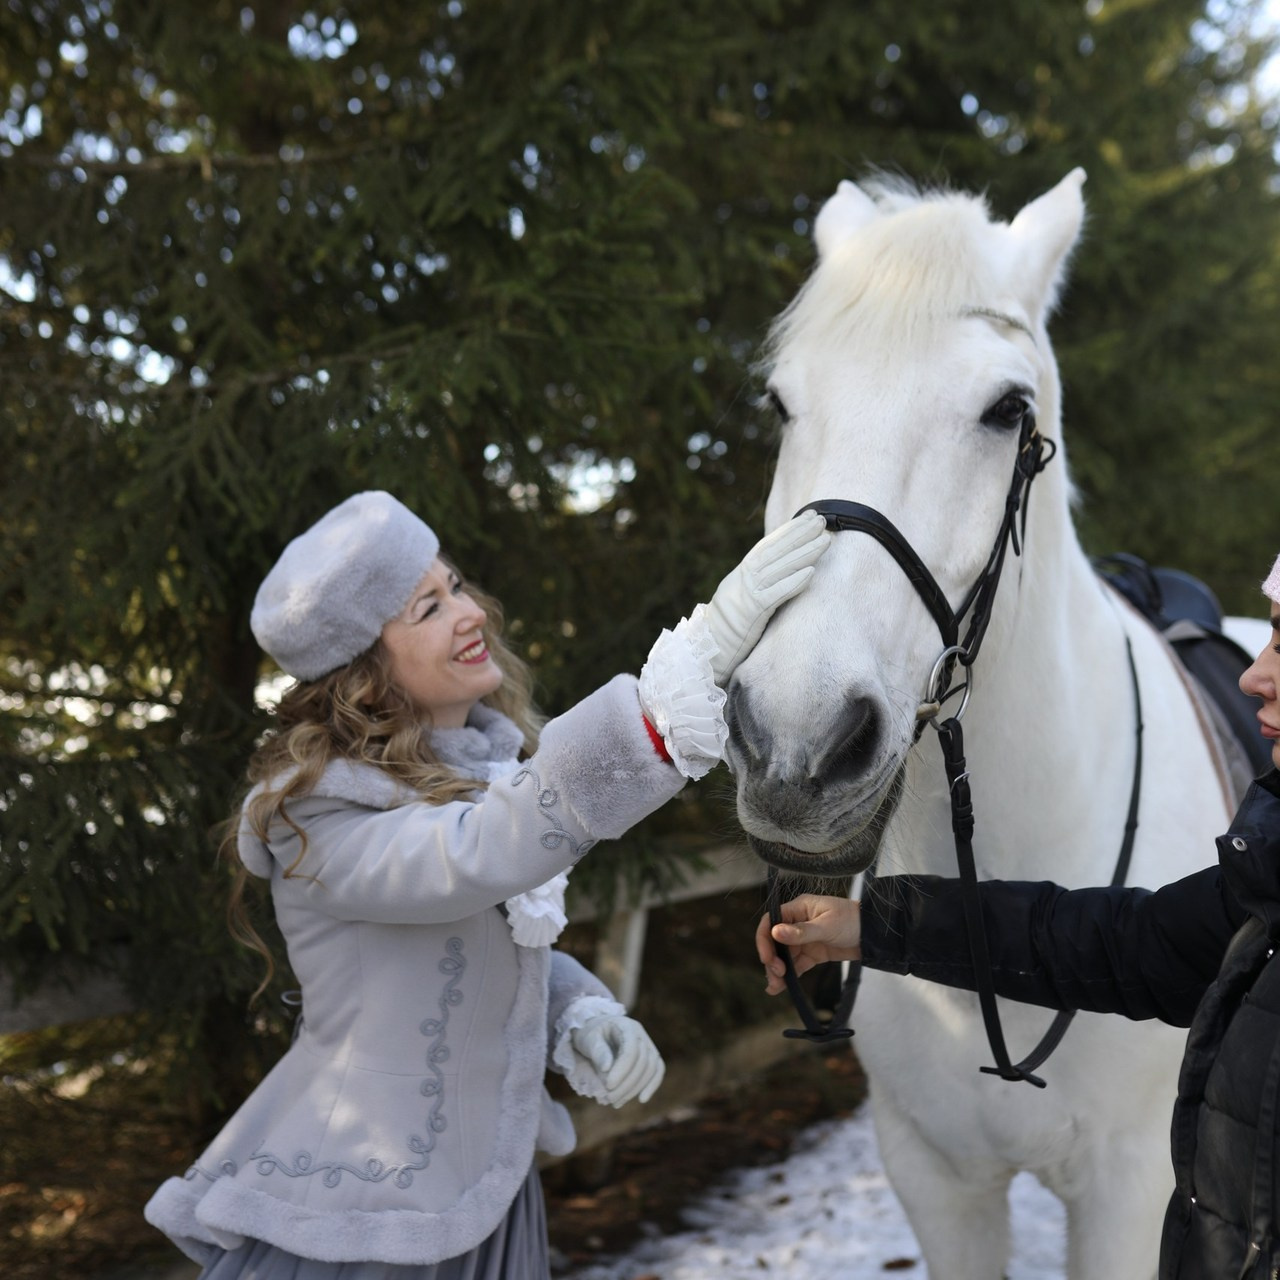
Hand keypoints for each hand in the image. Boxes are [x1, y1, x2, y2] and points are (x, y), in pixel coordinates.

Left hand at [570, 1014, 664, 1106]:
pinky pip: (657, 1070)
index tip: (608, 1086)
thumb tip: (607, 1068)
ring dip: (636, 1089)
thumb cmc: (589, 1033)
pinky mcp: (650, 1056)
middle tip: (610, 1099)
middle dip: (627, 1084)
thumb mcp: (587, 1039)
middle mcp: (640, 1034)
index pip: (631, 1050)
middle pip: (642, 1062)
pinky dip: (651, 1085)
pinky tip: (641, 1099)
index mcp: (626, 1026)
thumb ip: (597, 1051)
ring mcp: (648, 1044)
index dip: (622, 1070)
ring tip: (616, 1102)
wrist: (594, 1030)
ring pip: (651, 1068)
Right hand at [704, 510, 830, 683]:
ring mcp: (747, 593)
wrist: (706, 649)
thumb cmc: (727, 627)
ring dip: (803, 553)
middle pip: (776, 551)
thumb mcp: (740, 597)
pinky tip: (810, 572)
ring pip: (779, 568)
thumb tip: (779, 570)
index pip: (769, 545)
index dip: (790, 530)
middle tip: (822, 521)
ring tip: (825, 542)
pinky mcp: (751, 612)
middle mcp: (744, 578)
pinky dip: (793, 583)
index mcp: (742, 573)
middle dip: (800, 534)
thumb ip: (757, 583)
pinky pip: (775, 594)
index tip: (809, 518)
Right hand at [755, 894, 861, 995]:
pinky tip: (782, 987)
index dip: (765, 939)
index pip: (772, 921)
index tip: (767, 958)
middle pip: (775, 941)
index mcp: (798, 908)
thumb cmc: (852, 920)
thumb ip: (801, 931)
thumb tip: (775, 932)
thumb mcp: (827, 925)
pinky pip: (797, 964)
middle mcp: (798, 922)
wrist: (874, 934)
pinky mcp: (813, 953)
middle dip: (772, 959)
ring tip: (775, 987)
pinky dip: (790, 975)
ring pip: (785, 955)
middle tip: (776, 976)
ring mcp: (805, 939)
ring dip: (779, 970)